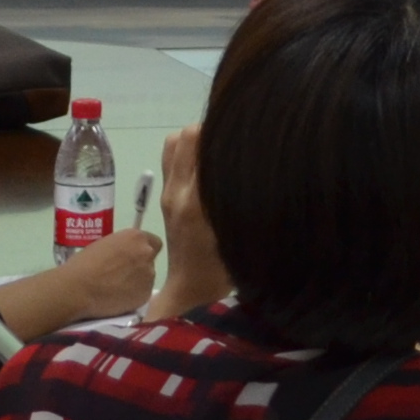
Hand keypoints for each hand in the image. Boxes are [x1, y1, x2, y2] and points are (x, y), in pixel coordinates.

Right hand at [49, 223, 162, 318]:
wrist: (77, 288)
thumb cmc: (84, 263)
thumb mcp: (104, 244)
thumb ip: (122, 247)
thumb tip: (124, 254)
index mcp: (136, 237)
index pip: (153, 242)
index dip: (142, 249)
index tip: (133, 256)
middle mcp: (146, 253)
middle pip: (151, 259)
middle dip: (140, 265)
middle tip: (123, 273)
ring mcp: (149, 275)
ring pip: (147, 277)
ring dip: (137, 280)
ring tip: (116, 287)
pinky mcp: (145, 294)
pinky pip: (142, 293)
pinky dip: (133, 295)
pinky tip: (117, 297)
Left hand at [151, 129, 230, 321]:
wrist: (192, 289)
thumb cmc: (224, 267)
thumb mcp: (239, 230)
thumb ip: (238, 194)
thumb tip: (255, 159)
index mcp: (197, 201)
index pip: (203, 145)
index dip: (224, 131)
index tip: (245, 133)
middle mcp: (178, 191)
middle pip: (185, 136)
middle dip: (210, 130)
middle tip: (232, 140)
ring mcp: (168, 192)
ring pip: (174, 143)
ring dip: (194, 138)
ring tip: (217, 150)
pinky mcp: (165, 196)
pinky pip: (171, 158)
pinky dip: (187, 150)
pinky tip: (207, 163)